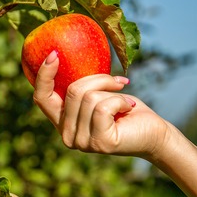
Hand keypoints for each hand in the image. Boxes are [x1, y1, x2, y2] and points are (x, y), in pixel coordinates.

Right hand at [32, 50, 170, 159]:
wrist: (154, 133)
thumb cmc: (126, 109)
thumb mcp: (99, 93)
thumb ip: (81, 87)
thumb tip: (60, 55)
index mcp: (62, 123)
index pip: (41, 98)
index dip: (44, 75)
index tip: (54, 53)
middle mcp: (67, 136)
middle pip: (72, 91)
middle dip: (98, 79)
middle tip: (118, 82)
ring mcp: (82, 142)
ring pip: (89, 98)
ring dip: (111, 91)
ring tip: (125, 101)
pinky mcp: (100, 143)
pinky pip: (103, 107)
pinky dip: (120, 100)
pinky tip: (128, 108)